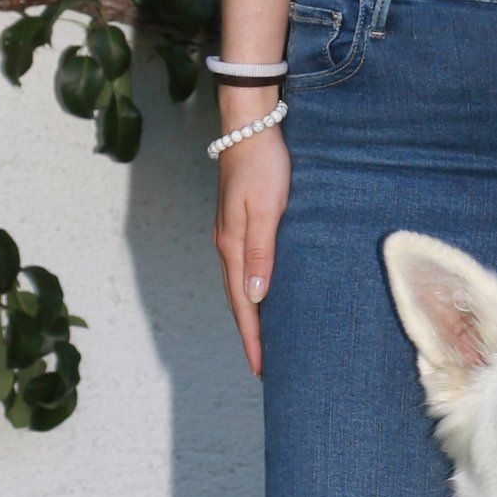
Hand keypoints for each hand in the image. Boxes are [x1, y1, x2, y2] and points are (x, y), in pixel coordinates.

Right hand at [214, 89, 289, 376]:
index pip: (243, 305)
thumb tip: (255, 296)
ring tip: (268, 339)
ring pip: (242, 285)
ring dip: (253, 314)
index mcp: (232, 247)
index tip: (263, 369)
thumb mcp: (264, 209)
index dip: (254, 338)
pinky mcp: (241, 223)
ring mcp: (232, 234)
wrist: (250, 127)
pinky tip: (267, 295)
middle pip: (239, 301)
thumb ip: (260, 252)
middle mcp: (228, 245)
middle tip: (266, 366)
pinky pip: (247, 267)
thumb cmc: (263, 165)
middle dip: (252, 334)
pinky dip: (255, 289)